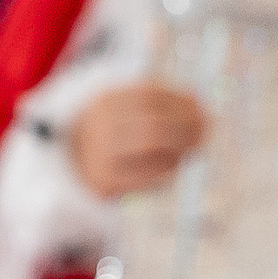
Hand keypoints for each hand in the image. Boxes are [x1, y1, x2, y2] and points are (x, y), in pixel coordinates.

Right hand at [69, 82, 208, 197]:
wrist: (70, 159)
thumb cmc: (114, 129)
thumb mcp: (127, 107)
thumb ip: (162, 103)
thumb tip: (200, 104)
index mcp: (106, 99)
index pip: (151, 96)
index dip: (182, 103)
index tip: (203, 109)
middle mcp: (99, 124)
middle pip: (154, 124)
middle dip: (187, 128)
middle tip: (206, 131)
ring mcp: (99, 154)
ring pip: (151, 148)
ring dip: (181, 148)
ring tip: (194, 147)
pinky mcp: (104, 182)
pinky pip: (146, 176)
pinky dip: (168, 170)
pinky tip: (177, 165)